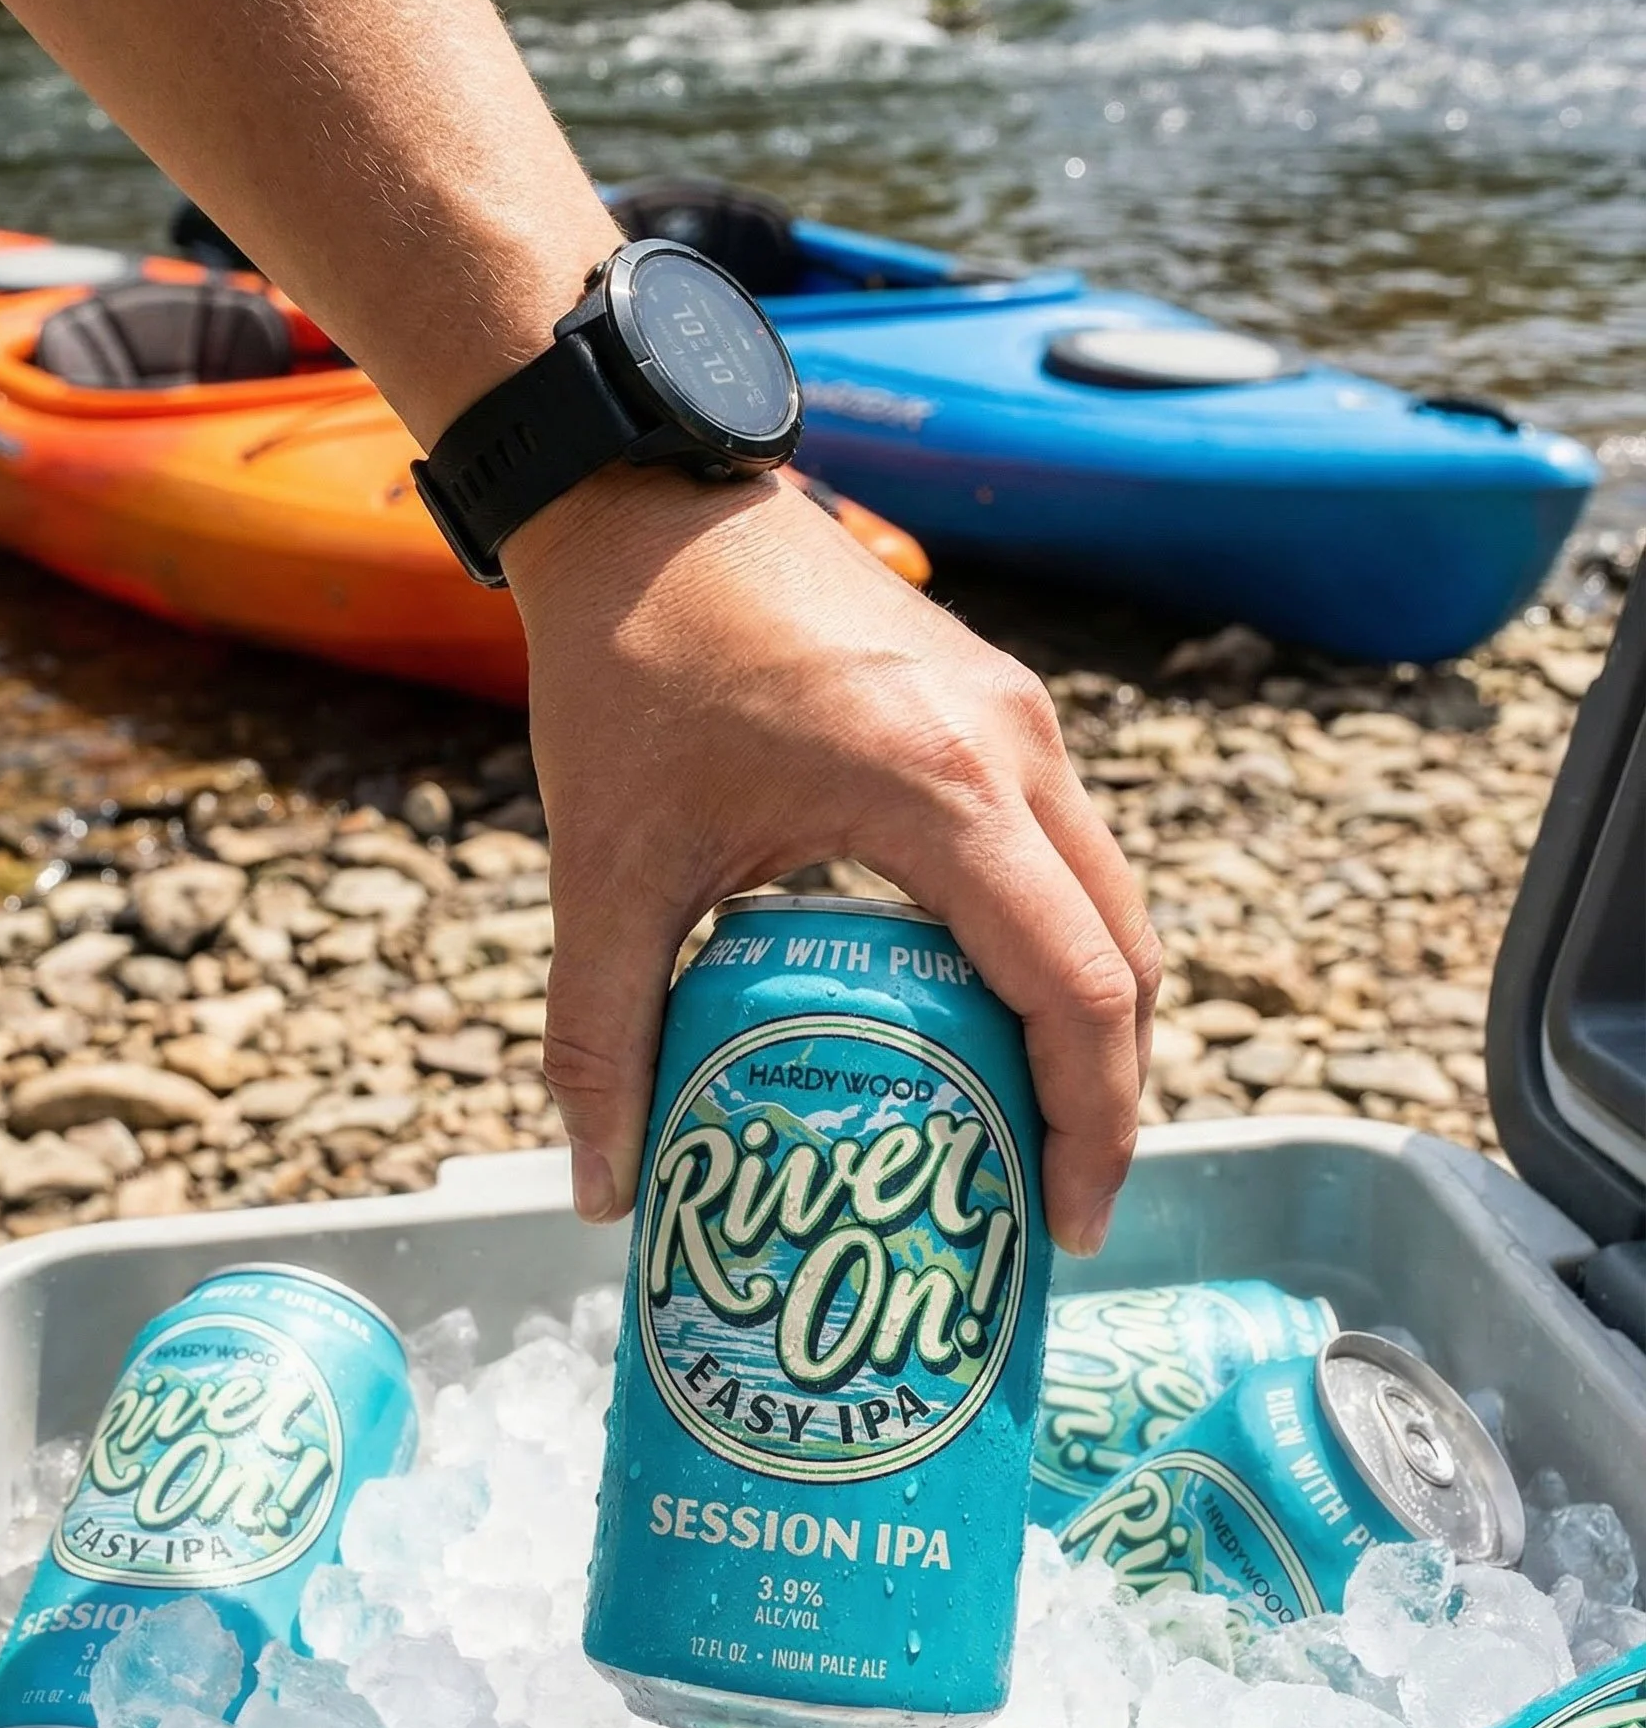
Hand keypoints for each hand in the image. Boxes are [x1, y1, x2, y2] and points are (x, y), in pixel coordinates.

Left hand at [501, 466, 1160, 1256]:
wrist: (638, 500)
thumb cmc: (630, 665)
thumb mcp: (610, 865)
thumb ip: (603, 1032)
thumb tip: (600, 1192)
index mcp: (944, 789)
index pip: (1078, 992)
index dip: (1090, 1125)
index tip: (1066, 1226)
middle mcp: (1014, 748)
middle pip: (1126, 956)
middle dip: (1108, 1092)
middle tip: (1052, 1200)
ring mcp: (1017, 715)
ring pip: (1107, 899)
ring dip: (1090, 1015)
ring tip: (1026, 1123)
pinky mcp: (993, 702)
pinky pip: (1062, 848)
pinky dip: (1055, 941)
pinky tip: (980, 1005)